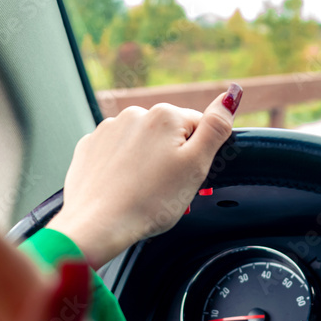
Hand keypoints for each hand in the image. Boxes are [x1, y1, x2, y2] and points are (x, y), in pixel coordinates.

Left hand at [51, 84, 242, 268]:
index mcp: (165, 115)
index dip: (198, 155)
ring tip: (143, 190)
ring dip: (147, 161)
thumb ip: (216, 128)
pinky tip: (123, 186)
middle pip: (169, 134)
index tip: (186, 176)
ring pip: (142, 143)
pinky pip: (116, 152)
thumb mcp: (196, 165)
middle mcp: (135, 114)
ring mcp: (108, 129)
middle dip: (172, 157)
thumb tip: (231, 95)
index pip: (198, 127)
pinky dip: (122, 166)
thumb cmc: (150, 202)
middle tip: (166, 189)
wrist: (98, 225)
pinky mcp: (90, 146)